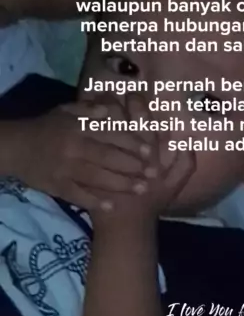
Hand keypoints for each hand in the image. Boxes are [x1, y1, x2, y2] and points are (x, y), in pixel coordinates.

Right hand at [15, 100, 155, 210]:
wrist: (17, 148)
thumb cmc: (47, 127)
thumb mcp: (66, 111)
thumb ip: (88, 109)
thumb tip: (109, 109)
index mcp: (78, 128)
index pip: (109, 135)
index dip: (131, 143)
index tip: (150, 152)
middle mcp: (74, 148)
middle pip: (107, 158)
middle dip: (132, 166)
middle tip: (153, 174)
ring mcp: (65, 169)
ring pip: (96, 178)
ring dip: (120, 184)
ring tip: (141, 189)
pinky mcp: (57, 187)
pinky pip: (77, 196)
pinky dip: (94, 202)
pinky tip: (112, 206)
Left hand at [91, 94, 195, 231]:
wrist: (123, 223)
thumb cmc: (150, 204)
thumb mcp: (173, 185)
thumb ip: (185, 164)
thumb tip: (188, 141)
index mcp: (147, 151)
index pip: (142, 120)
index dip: (138, 104)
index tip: (134, 92)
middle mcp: (126, 150)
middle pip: (120, 118)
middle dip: (116, 102)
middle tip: (113, 88)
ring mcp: (106, 157)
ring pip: (101, 125)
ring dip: (100, 110)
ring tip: (99, 96)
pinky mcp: (90, 163)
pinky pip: (87, 138)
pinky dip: (86, 126)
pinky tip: (86, 116)